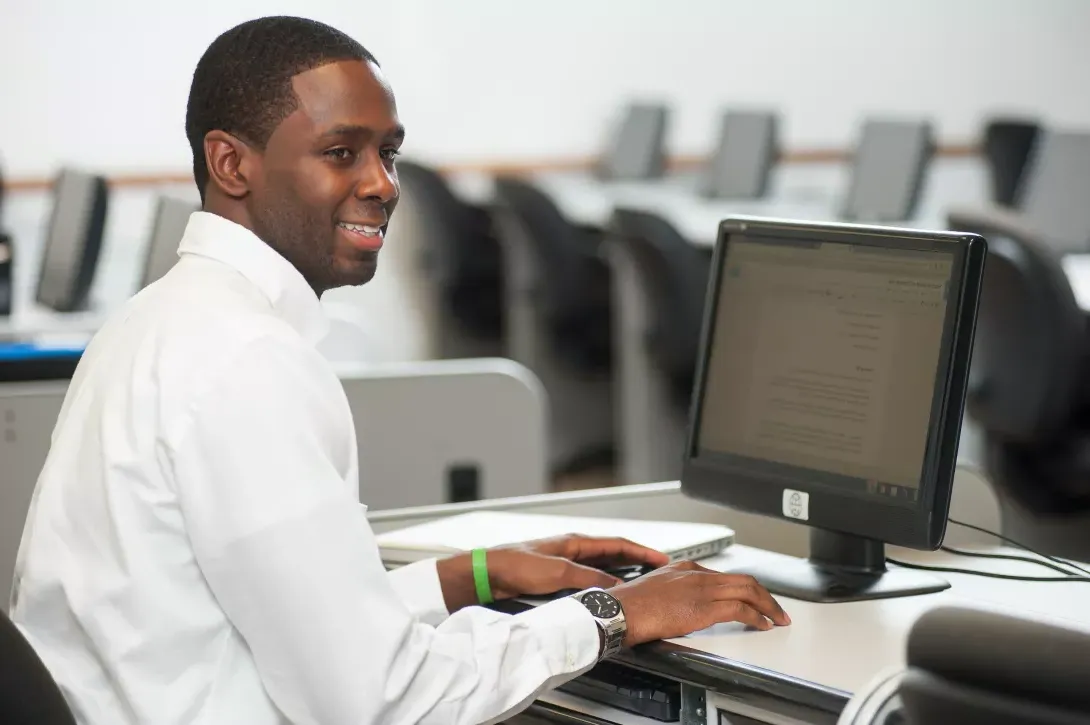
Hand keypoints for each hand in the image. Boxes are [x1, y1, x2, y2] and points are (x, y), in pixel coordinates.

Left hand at [436, 534, 668, 610]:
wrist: (486, 575)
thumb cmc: (514, 565)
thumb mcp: (558, 573)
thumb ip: (589, 580)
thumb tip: (615, 588)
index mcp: (575, 542)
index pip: (617, 544)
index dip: (642, 551)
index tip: (661, 558)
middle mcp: (571, 551)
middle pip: (612, 556)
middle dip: (636, 563)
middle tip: (656, 573)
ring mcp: (563, 564)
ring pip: (600, 570)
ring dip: (619, 577)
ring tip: (637, 587)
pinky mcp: (554, 580)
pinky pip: (587, 582)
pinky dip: (602, 588)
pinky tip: (604, 598)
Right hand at [609, 560, 790, 645]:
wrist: (620, 610)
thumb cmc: (630, 604)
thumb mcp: (654, 589)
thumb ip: (673, 592)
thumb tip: (681, 607)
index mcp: (685, 567)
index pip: (724, 576)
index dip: (743, 589)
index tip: (752, 599)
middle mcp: (697, 573)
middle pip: (743, 580)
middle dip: (764, 595)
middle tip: (775, 608)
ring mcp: (702, 589)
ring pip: (748, 590)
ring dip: (767, 605)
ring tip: (777, 617)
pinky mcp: (703, 607)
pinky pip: (740, 609)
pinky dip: (757, 617)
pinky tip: (762, 625)